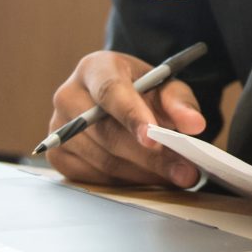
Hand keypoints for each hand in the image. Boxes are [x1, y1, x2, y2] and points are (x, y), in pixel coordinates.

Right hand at [42, 51, 209, 188]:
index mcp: (95, 68)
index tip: (154, 138)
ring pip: (103, 160)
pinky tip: (149, 178)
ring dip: (143, 173)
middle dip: (150, 157)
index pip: (110, 92)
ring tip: (175, 176)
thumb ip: (180, 103)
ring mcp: (59, 128)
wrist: (118, 100)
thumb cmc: (142, 91)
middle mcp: (68, 96)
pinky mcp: (58, 155)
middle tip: (185, 171)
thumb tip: (194, 124)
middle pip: (107, 133)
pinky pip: (95, 177)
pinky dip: (126, 182)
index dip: (132, 116)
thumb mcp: (165, 87)